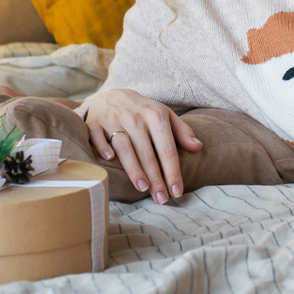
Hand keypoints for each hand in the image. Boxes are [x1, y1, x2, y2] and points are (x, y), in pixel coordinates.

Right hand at [83, 87, 203, 202]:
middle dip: (155, 178)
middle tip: (161, 198)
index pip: (167, 149)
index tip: (177, 192)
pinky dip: (103, 147)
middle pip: (147, 153)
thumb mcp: (165, 115)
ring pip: (124, 147)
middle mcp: (135, 118)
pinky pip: (98, 136)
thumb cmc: (144, 111)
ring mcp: (114, 120)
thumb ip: (182, 131)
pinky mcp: (95, 123)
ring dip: (133, 168)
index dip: (172, 171)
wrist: (114, 95)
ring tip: (142, 189)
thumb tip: (198, 147)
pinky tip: (109, 160)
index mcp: (155, 116)